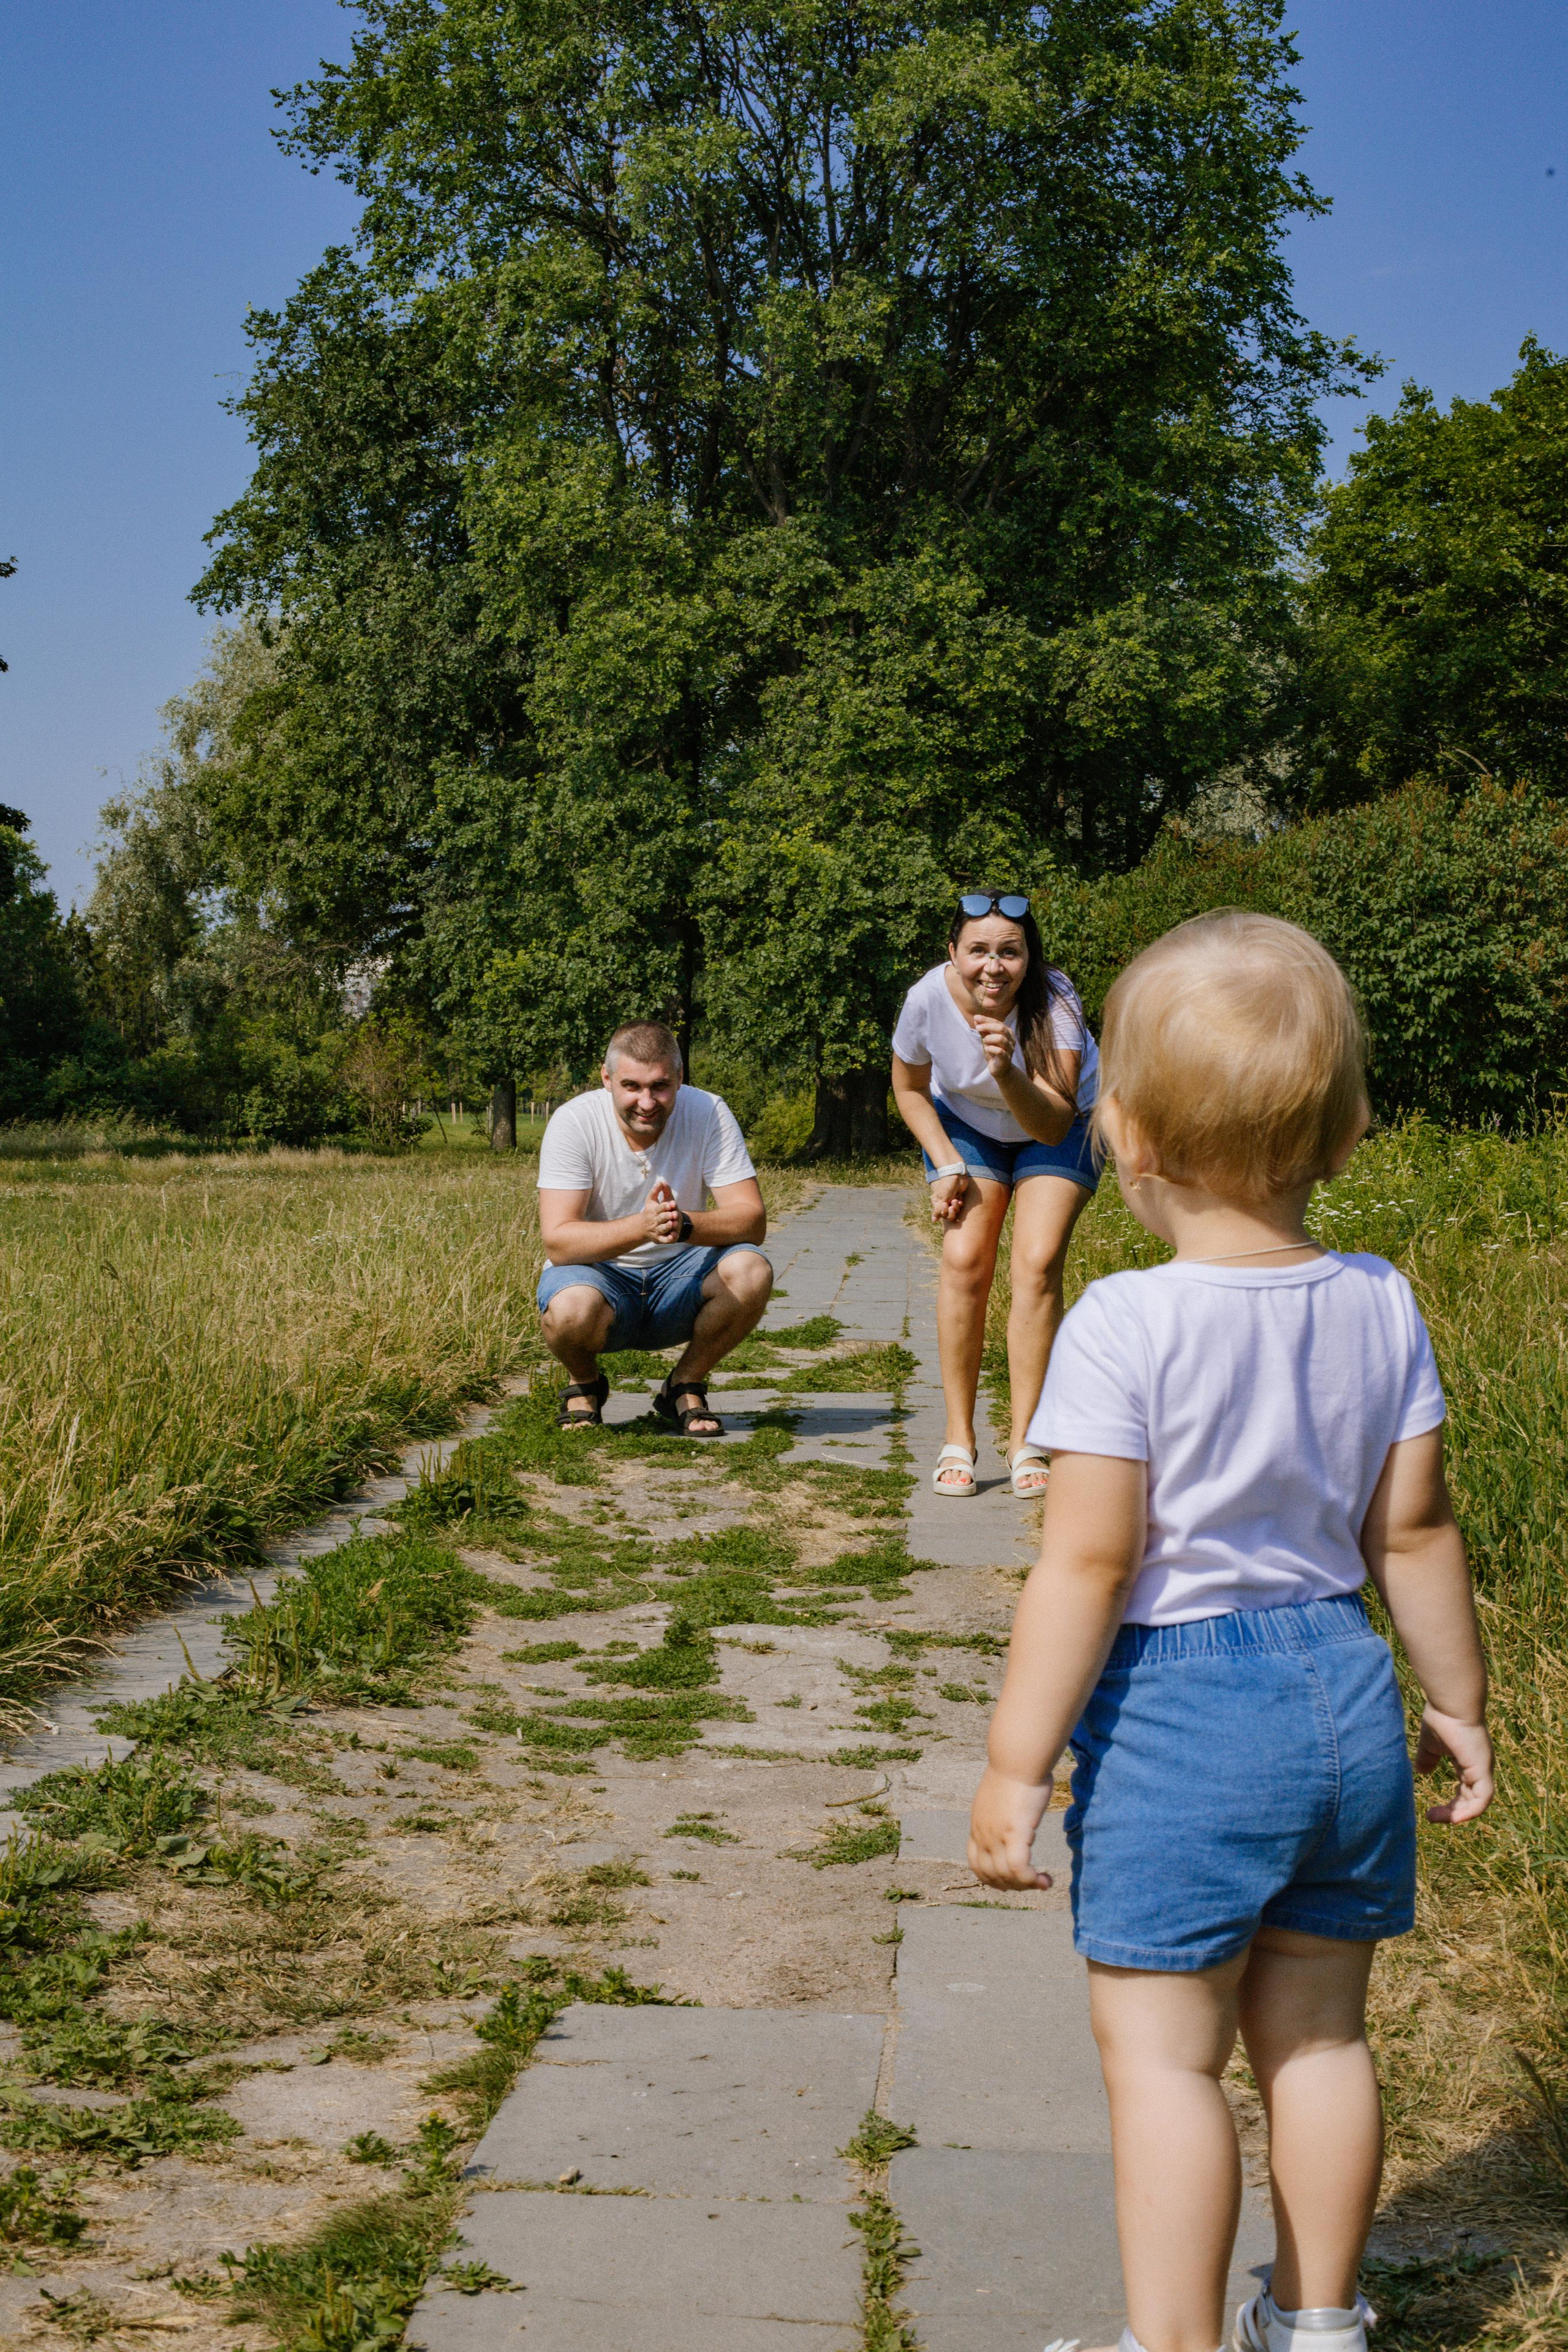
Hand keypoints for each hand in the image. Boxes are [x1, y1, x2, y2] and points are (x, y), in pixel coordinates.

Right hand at [638, 1179, 682, 1245]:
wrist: (643, 1227)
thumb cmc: (650, 1211)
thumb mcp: (652, 1200)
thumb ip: (657, 1191)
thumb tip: (661, 1180)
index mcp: (653, 1211)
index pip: (659, 1208)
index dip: (665, 1206)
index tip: (672, 1203)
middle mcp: (654, 1221)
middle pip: (661, 1218)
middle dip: (667, 1216)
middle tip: (674, 1214)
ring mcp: (656, 1230)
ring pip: (662, 1229)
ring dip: (667, 1227)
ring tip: (672, 1223)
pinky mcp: (659, 1238)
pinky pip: (663, 1239)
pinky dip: (668, 1239)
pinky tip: (673, 1236)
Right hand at [929, 1171, 967, 1223]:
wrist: (956, 1175)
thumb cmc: (947, 1186)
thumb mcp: (942, 1199)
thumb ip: (938, 1211)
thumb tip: (933, 1221)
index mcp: (936, 1203)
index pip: (940, 1214)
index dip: (944, 1212)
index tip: (946, 1204)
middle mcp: (943, 1203)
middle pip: (947, 1215)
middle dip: (951, 1212)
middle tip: (952, 1206)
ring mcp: (950, 1201)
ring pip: (954, 1212)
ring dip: (956, 1207)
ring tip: (956, 1200)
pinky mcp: (957, 1198)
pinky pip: (959, 1207)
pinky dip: (959, 1204)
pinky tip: (960, 1200)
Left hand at [967, 1764, 1054, 1889]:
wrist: (1018, 1757)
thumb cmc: (1017, 1770)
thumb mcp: (1002, 1795)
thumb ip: (1004, 1811)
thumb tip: (1017, 1817)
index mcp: (978, 1824)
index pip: (975, 1863)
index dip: (991, 1878)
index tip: (1010, 1881)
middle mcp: (983, 1833)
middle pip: (990, 1874)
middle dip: (1011, 1885)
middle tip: (1031, 1883)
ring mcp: (996, 1835)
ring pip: (1005, 1876)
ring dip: (1025, 1886)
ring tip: (1043, 1883)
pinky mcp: (1014, 1833)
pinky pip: (1019, 1869)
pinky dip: (1032, 1881)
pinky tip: (1046, 1881)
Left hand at [973, 1014, 1016, 1079]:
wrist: (1000, 1070)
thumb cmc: (994, 1053)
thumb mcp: (987, 1041)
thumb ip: (983, 1031)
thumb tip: (976, 1019)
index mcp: (1007, 1033)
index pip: (998, 1022)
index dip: (987, 1019)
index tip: (976, 1017)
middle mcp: (1011, 1040)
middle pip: (1001, 1028)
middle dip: (988, 1026)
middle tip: (978, 1028)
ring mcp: (1010, 1049)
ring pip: (1001, 1039)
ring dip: (989, 1038)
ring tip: (984, 1041)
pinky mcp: (1006, 1059)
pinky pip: (1000, 1051)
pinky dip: (991, 1048)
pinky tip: (987, 1049)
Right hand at [1414, 1706, 1494, 1823]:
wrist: (1450, 1705)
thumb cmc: (1441, 1718)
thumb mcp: (1430, 1744)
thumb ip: (1427, 1758)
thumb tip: (1422, 1772)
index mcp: (1469, 1762)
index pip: (1465, 1791)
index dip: (1451, 1804)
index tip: (1431, 1811)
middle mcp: (1479, 1768)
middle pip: (1470, 1800)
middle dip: (1452, 1813)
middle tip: (1430, 1817)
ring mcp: (1483, 1770)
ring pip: (1477, 1803)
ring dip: (1458, 1815)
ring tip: (1436, 1817)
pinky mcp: (1483, 1770)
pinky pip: (1482, 1799)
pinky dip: (1470, 1812)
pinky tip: (1454, 1818)